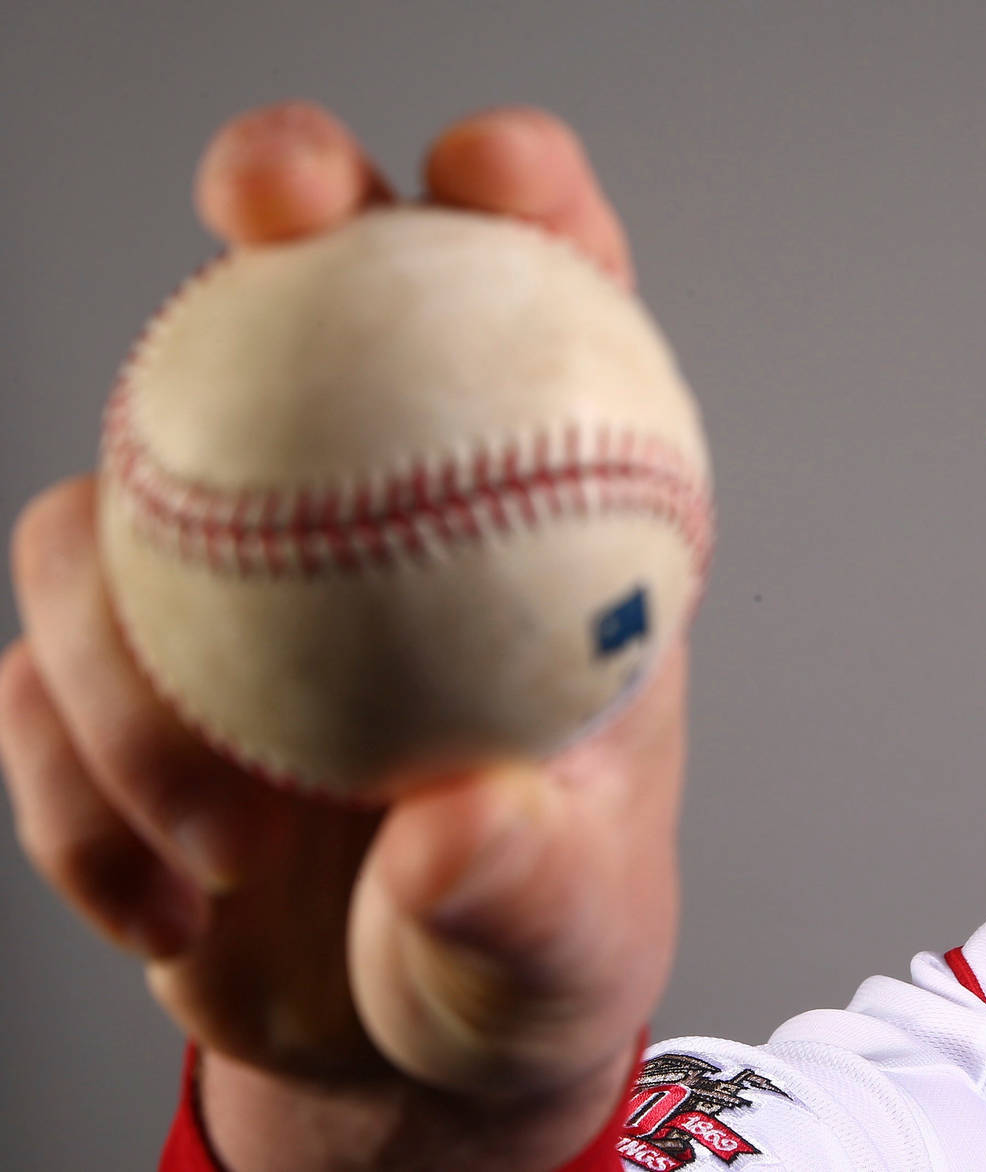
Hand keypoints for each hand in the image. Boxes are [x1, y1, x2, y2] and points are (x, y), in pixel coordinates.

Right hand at [1, 102, 684, 1169]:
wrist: (395, 1041)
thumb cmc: (525, 949)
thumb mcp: (566, 947)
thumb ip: (530, 893)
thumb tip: (457, 831)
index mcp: (531, 532)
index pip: (549, 316)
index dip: (521, 202)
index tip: (494, 175)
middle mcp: (376, 508)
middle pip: (316, 294)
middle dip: (281, 193)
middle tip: (262, 211)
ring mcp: (227, 575)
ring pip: (116, 502)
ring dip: (134, 674)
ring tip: (228, 837)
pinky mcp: (111, 670)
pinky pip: (33, 684)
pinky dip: (78, 799)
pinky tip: (164, 903)